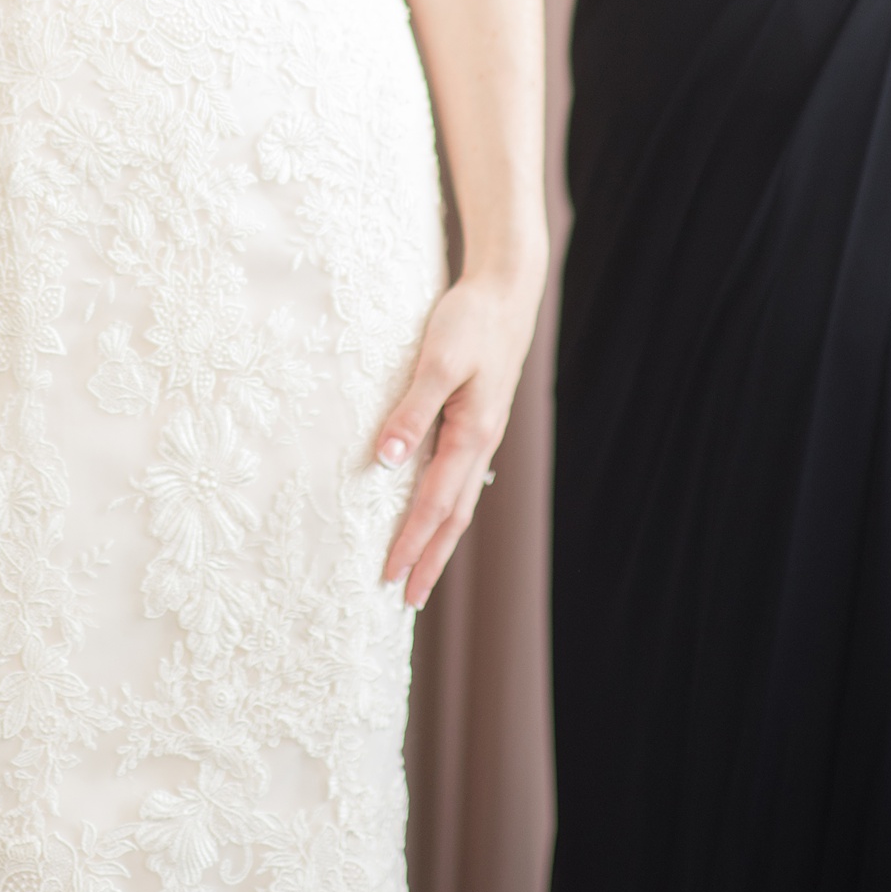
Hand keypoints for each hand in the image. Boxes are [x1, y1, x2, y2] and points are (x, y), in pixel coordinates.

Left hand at [375, 265, 542, 607]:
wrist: (505, 292)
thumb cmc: (469, 321)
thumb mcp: (436, 361)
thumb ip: (411, 411)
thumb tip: (385, 461)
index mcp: (472, 435)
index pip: (436, 505)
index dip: (412, 543)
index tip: (389, 577)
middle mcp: (479, 443)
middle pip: (453, 516)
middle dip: (430, 558)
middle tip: (407, 599)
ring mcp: (480, 433)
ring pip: (458, 499)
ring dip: (439, 537)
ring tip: (419, 568)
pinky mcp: (475, 420)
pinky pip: (458, 476)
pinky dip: (443, 505)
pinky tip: (432, 509)